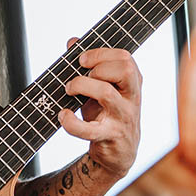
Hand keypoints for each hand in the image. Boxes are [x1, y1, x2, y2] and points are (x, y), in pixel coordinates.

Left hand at [61, 39, 141, 175]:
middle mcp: (132, 98)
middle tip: (79, 74)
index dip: (101, 53)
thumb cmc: (107, 115)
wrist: (117, 154)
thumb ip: (88, 65)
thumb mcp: (100, 88)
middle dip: (97, 66)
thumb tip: (73, 41)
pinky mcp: (110, 137)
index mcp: (132, 83)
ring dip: (82, 86)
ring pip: (106, 93)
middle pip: (126, 69)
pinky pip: (90, 129)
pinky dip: (71, 123)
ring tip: (69, 90)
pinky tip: (63, 116)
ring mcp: (123, 118)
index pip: (125, 58)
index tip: (81, 59)